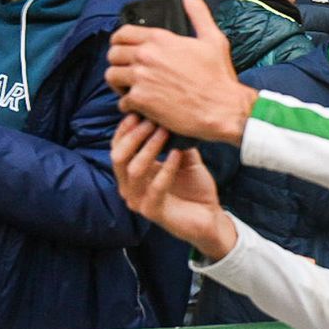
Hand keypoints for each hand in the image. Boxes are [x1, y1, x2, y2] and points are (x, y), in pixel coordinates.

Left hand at [106, 0, 257, 143]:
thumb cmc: (219, 76)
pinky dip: (129, 106)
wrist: (223, 108)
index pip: (122, 33)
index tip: (126, 51)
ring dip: (119, 84)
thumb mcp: (212, 38)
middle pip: (113, 54)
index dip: (120, 42)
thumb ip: (197, 11)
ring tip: (132, 89)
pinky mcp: (140, 101)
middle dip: (119, 63)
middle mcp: (146, 55)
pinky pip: (121, 102)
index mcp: (160, 39)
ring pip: (111, 76)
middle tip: (130, 72)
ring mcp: (141, 78)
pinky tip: (141, 107)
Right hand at [111, 114, 237, 259]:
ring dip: (150, 148)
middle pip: (119, 157)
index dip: (126, 128)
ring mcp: (139, 201)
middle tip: (152, 120)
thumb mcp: (184, 158)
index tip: (140, 111)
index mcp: (132, 174)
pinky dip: (167, 168)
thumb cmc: (194, 188)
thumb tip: (171, 115)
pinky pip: (155, 188)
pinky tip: (178, 154)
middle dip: (134, 135)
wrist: (210, 218)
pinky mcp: (153, 213)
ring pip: (134, 170)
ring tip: (165, 132)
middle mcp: (130, 187)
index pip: (118, 147)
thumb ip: (175, 140)